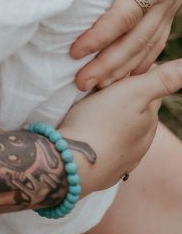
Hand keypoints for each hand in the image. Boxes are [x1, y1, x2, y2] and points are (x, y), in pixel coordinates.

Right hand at [61, 59, 181, 193]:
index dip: (139, 72)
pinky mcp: (106, 171)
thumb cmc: (99, 124)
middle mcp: (142, 142)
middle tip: (103, 81)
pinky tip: (90, 134)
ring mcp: (125, 160)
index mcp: (149, 119)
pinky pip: (108, 148)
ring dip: (113, 119)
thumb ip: (161, 80)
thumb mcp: (132, 93)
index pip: (152, 87)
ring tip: (93, 107)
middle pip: (138, 110)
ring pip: (123, 131)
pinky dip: (102, 138)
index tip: (122, 62)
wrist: (72, 164)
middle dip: (126, 96)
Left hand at [74, 0, 181, 88]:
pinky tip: (124, 76)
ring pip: (148, 46)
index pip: (125, 15)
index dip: (100, 35)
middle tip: (80, 83)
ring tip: (95, 86)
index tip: (75, 50)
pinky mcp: (170, 8)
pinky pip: (156, 41)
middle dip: (109, 65)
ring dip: (123, 69)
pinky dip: (141, 61)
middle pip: (136, 41)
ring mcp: (171, 6)